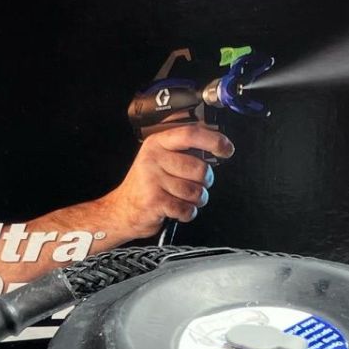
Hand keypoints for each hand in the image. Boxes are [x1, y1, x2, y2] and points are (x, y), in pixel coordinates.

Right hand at [98, 124, 235, 240]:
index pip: (191, 134)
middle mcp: (154, 158)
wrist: (122, 210)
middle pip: (199, 168)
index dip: (214, 140)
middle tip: (198, 185)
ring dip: (196, 200)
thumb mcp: (160, 160)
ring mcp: (153, 179)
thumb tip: (216, 147)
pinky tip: (178, 210)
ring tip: (185, 199)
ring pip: (195, 191)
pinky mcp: (154, 201)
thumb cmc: (146, 186)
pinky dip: (187, 213)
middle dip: (205, 182)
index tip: (227, 149)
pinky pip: (186, 209)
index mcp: (158, 143)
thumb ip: (183, 152)